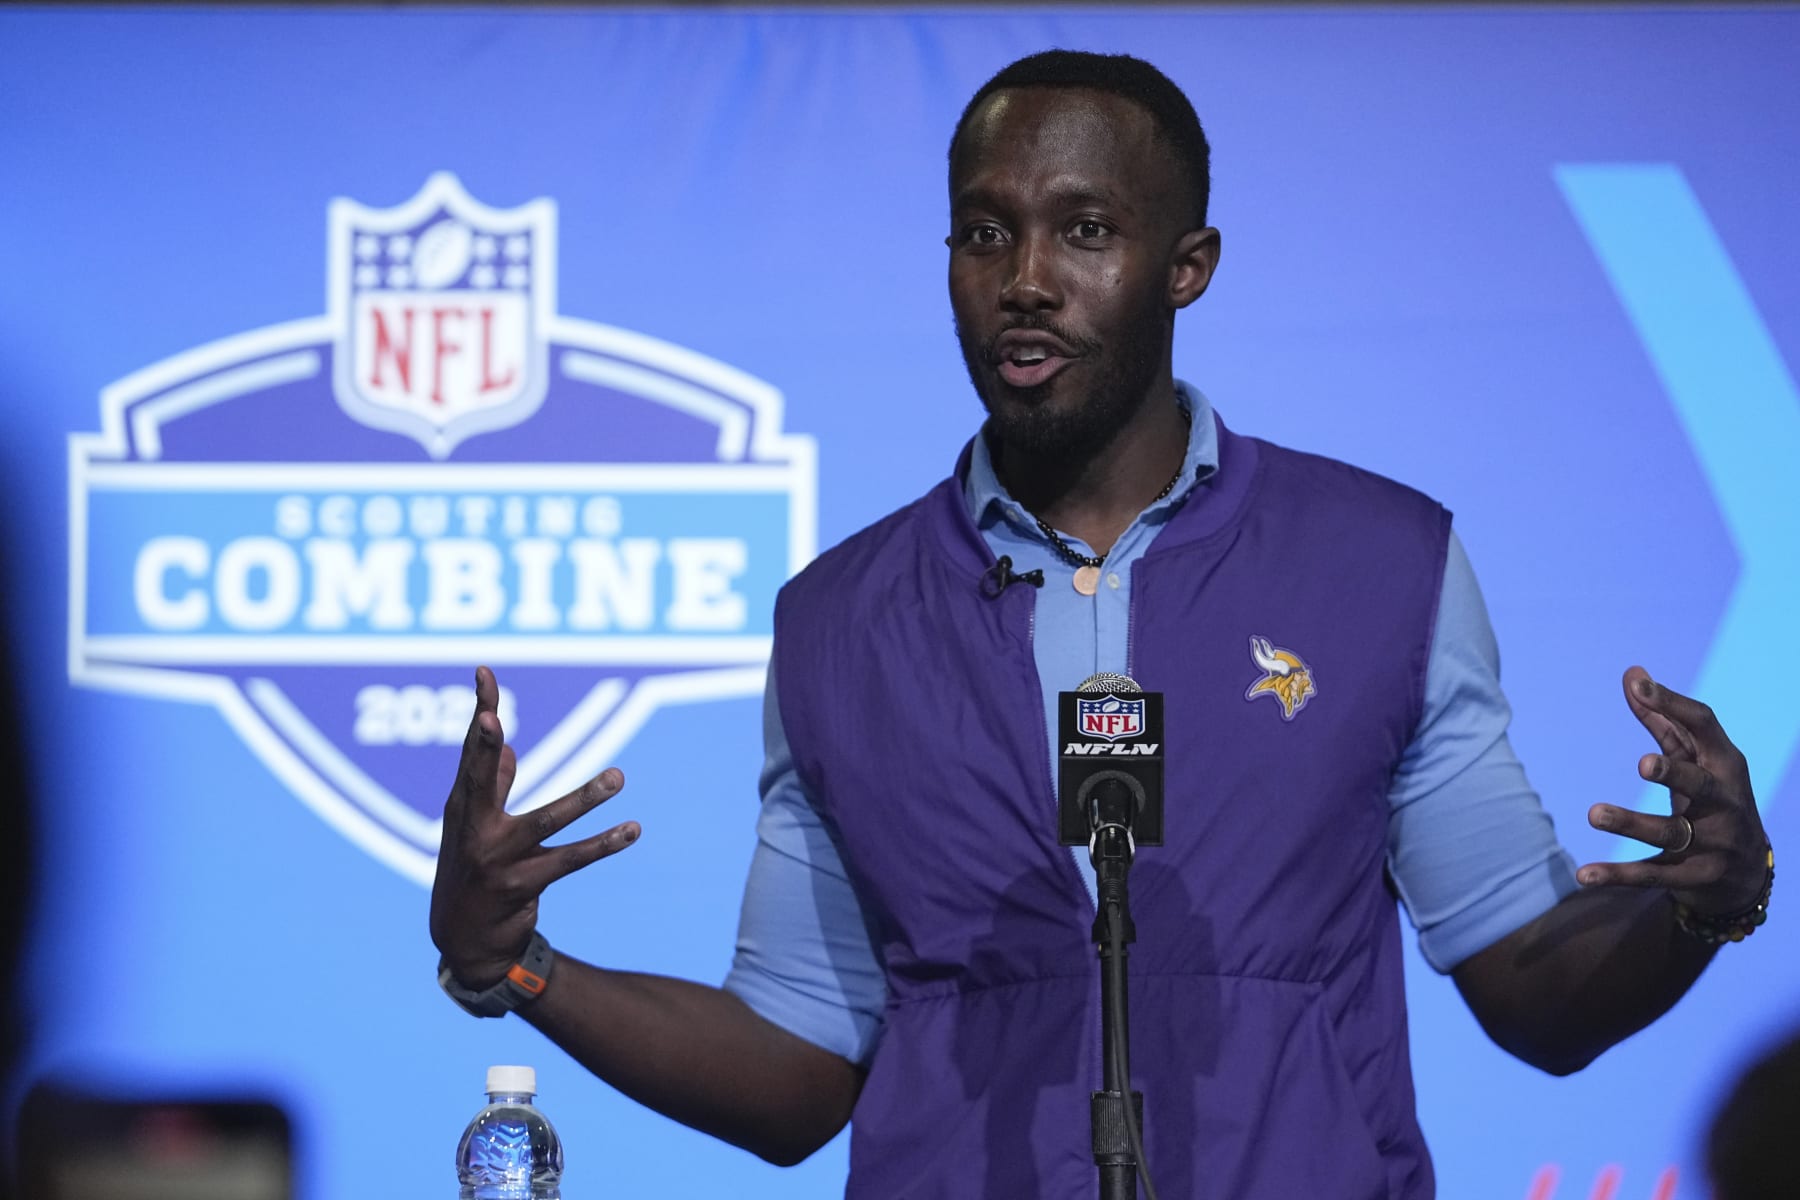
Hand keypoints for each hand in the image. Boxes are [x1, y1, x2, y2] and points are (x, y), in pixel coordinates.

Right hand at [429, 665, 640, 988]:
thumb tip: (508, 746)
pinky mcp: (521, 886)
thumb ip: (492, 784)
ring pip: (544, 822)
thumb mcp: (476, 827)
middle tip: (491, 717)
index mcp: (463, 806)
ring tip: (618, 777)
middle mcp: (473, 829)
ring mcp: (496, 859)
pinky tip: (632, 830)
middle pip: (479, 780)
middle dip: (483, 748)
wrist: (465, 942)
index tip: (485, 672)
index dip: (480, 709)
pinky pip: (569, 860)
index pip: (471, 750)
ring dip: (584, 799)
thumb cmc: (472, 871)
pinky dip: (603, 844)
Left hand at [1580, 666, 1767, 914]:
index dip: (1673, 704)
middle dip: (1674, 774)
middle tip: (1642, 763)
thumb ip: (1662, 720)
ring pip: (1671, 832)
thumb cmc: (1714, 800)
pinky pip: (1652, 876)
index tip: (1638, 685)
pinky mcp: (1693, 877)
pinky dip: (1618, 876)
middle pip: (1700, 785)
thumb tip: (1632, 672)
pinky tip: (1583, 875)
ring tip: (1593, 813)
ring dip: (1632, 823)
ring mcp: (1713, 843)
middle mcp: (1724, 802)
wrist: (1748, 875)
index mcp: (1724, 765)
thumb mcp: (1696, 761)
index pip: (1705, 727)